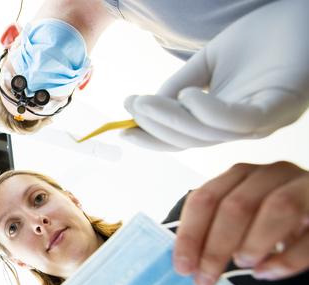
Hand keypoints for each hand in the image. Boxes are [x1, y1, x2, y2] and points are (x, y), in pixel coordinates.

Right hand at [122, 0, 308, 150]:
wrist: (300, 12)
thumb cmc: (259, 38)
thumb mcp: (207, 65)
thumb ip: (178, 87)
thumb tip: (144, 110)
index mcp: (227, 121)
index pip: (186, 139)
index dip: (153, 139)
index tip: (123, 131)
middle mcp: (245, 129)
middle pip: (194, 141)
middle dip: (157, 128)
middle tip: (131, 107)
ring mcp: (264, 121)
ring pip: (210, 134)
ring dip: (172, 120)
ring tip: (146, 102)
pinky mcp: (281, 107)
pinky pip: (239, 121)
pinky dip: (209, 113)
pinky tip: (188, 97)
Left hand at [173, 162, 308, 284]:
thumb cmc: (273, 217)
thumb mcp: (242, 216)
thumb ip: (215, 229)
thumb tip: (187, 263)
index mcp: (240, 174)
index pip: (205, 199)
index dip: (190, 235)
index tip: (183, 268)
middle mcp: (270, 173)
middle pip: (236, 206)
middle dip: (215, 248)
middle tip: (206, 280)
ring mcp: (304, 187)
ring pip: (276, 208)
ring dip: (253, 244)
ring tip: (243, 266)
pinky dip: (286, 260)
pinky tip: (268, 273)